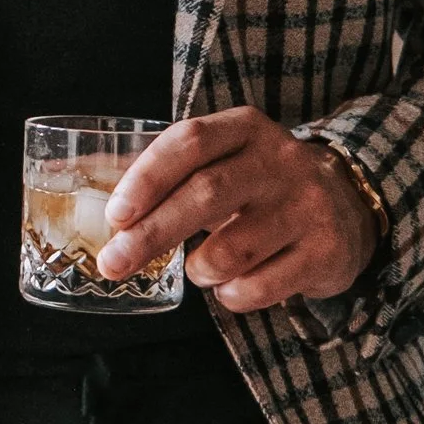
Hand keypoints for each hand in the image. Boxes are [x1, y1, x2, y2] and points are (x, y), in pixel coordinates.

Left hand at [97, 107, 380, 313]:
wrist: (347, 205)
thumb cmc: (258, 185)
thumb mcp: (222, 159)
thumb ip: (162, 170)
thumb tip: (76, 178)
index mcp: (246, 128)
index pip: (191, 141)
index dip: (148, 177)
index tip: (115, 214)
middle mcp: (280, 160)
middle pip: (205, 195)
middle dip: (151, 234)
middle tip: (114, 264)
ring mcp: (307, 206)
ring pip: (230, 250)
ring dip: (199, 269)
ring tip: (199, 269)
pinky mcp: (324, 251)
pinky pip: (259, 287)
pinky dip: (232, 295)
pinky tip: (234, 285)